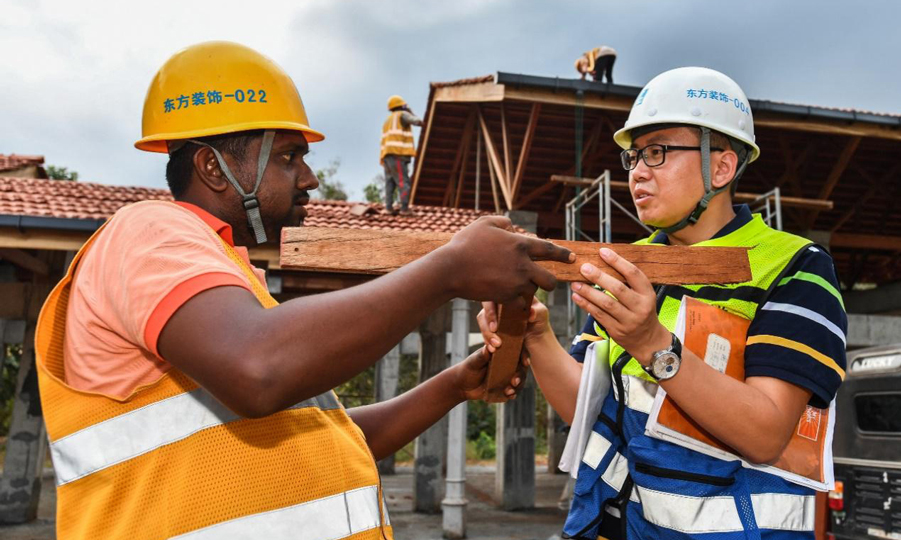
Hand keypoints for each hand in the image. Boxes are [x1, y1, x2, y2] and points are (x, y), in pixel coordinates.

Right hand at [440, 216, 573, 303]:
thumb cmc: (465, 244)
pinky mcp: (506, 297)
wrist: (451, 269)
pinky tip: (512, 299)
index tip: (571, 258)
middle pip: (549, 280)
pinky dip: (518, 303)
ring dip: (530, 291)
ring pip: (534, 293)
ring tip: (522, 289)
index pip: (550, 249)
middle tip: (545, 281)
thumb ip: (503, 222)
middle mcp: (523, 265)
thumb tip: (513, 227)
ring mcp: (515, 283)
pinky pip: (521, 304)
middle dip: (550, 282)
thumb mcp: (484, 223)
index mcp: (520, 244)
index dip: (562, 254)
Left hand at [453, 346, 528, 402]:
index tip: (525, 363)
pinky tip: (509, 396)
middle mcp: (507, 364)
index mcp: (501, 353)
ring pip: (519, 380)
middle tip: (515, 381)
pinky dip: (513, 393)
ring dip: (518, 386)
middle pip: (521, 367)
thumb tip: (491, 347)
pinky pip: (513, 391)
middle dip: (520, 375)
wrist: (461, 385)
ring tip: (509, 391)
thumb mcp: (474, 361)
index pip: (517, 351)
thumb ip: (482, 355)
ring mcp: (507, 376)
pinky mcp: (504, 387)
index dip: (524, 355)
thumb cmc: (467, 368)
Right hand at [477, 296, 551, 353]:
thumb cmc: (539, 321)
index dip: (490, 311)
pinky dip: (487, 341)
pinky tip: (492, 350)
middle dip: (487, 328)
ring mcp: (494, 316)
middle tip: (497, 342)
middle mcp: (498, 304)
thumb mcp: (542, 315)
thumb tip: (531, 312)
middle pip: (484, 312)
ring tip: (496, 348)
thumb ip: (538, 312)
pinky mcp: (492, 328)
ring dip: (486, 336)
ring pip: (483, 323)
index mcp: (509, 296)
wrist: (537, 337)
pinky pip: (485, 333)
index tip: (495, 327)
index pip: (493, 298)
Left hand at [570, 248, 670, 363]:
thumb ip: (628, 282)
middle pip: (618, 289)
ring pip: (606, 303)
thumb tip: (604, 261)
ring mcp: (629, 320)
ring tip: (575, 283)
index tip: (603, 251)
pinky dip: (586, 305)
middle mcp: (640, 307)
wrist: (647, 340)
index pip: (633, 274)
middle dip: (599, 277)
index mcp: (648, 294)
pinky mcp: (617, 330)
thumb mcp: (643, 295)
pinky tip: (577, 296)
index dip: (618, 261)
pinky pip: (599, 315)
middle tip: (584, 267)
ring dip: (588, 292)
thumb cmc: (641, 310)